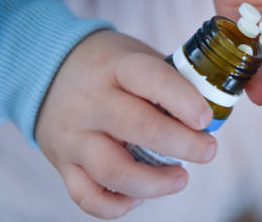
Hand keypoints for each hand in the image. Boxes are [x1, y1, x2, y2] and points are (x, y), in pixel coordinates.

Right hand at [35, 30, 215, 218]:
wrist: (46, 69)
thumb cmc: (108, 66)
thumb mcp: (136, 56)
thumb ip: (169, 78)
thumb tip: (215, 108)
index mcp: (116, 67)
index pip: (151, 80)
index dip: (183, 100)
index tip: (206, 119)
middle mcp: (90, 101)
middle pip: (138, 128)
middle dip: (182, 145)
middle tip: (208, 151)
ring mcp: (73, 134)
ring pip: (113, 171)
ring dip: (155, 183)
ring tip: (181, 178)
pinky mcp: (62, 162)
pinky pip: (86, 196)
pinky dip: (117, 205)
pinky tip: (139, 197)